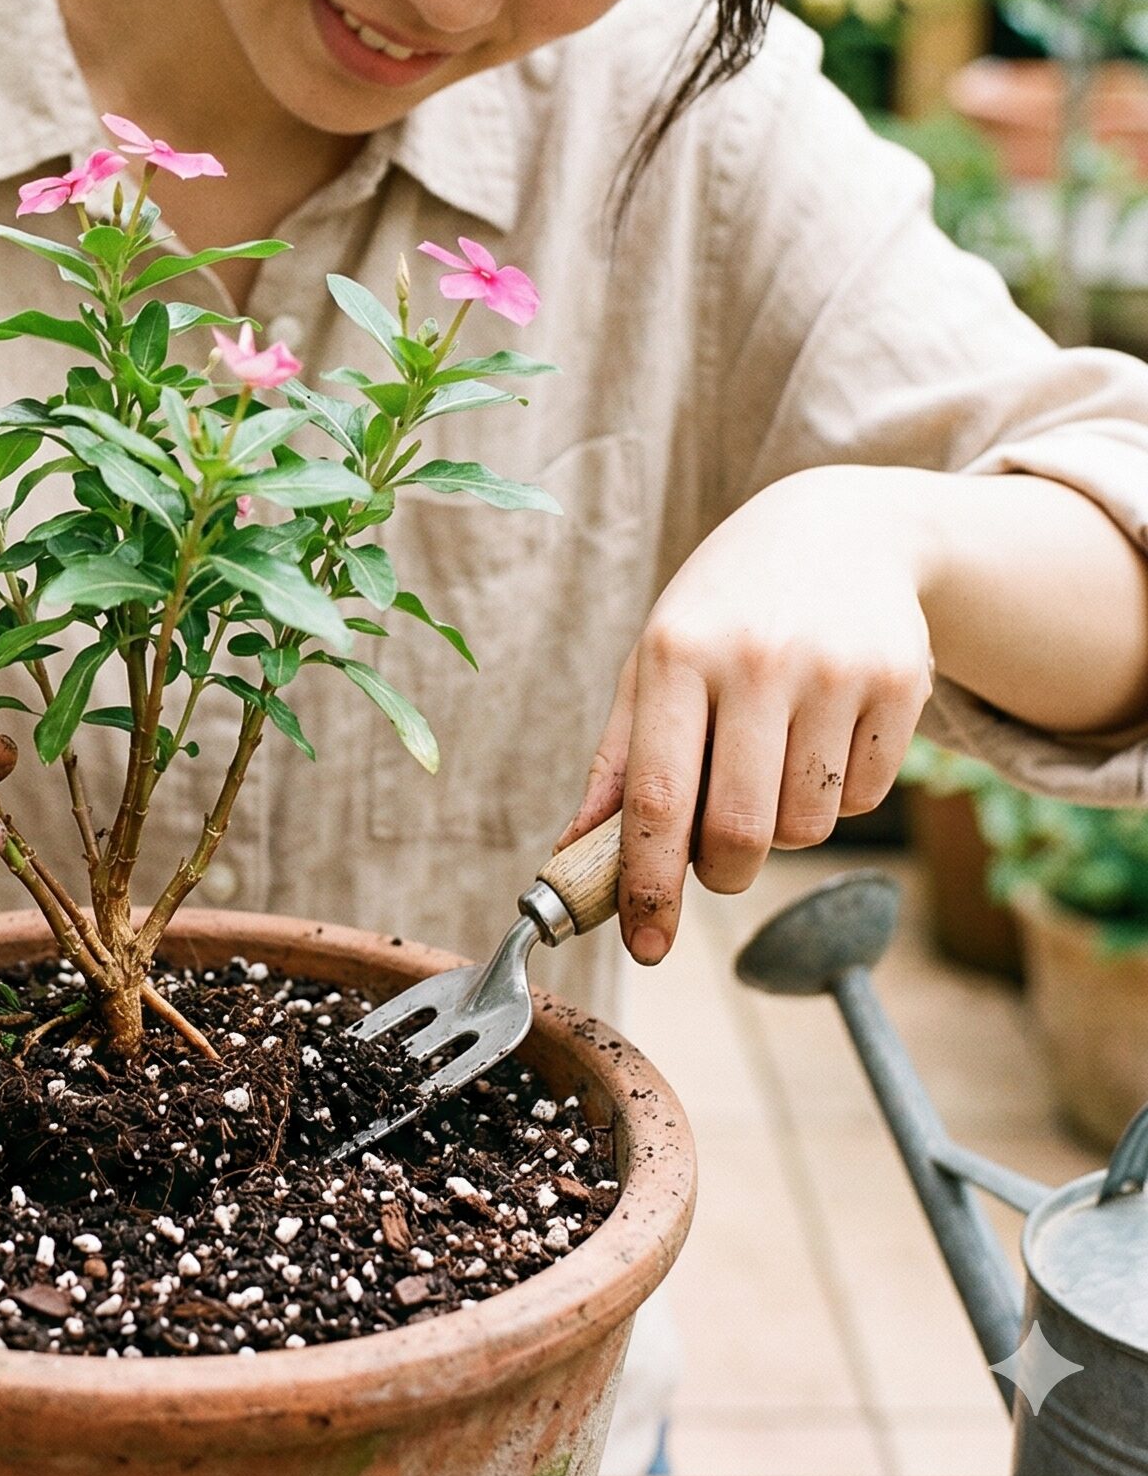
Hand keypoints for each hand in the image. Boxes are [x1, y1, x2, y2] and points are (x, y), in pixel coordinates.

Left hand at [556, 467, 935, 963]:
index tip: (644, 945)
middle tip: (715, 859)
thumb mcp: (650, 665)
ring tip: (769, 763)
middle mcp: (756, 659)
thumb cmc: (720, 613)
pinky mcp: (903, 680)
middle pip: (740, 832)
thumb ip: (615, 764)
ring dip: (783, 829)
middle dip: (721, 872)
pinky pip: (867, 799)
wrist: (835, 530)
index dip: (648, 887)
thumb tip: (573, 859)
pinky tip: (822, 735)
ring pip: (808, 826)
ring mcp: (836, 668)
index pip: (659, 801)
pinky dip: (838, 795)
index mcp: (675, 655)